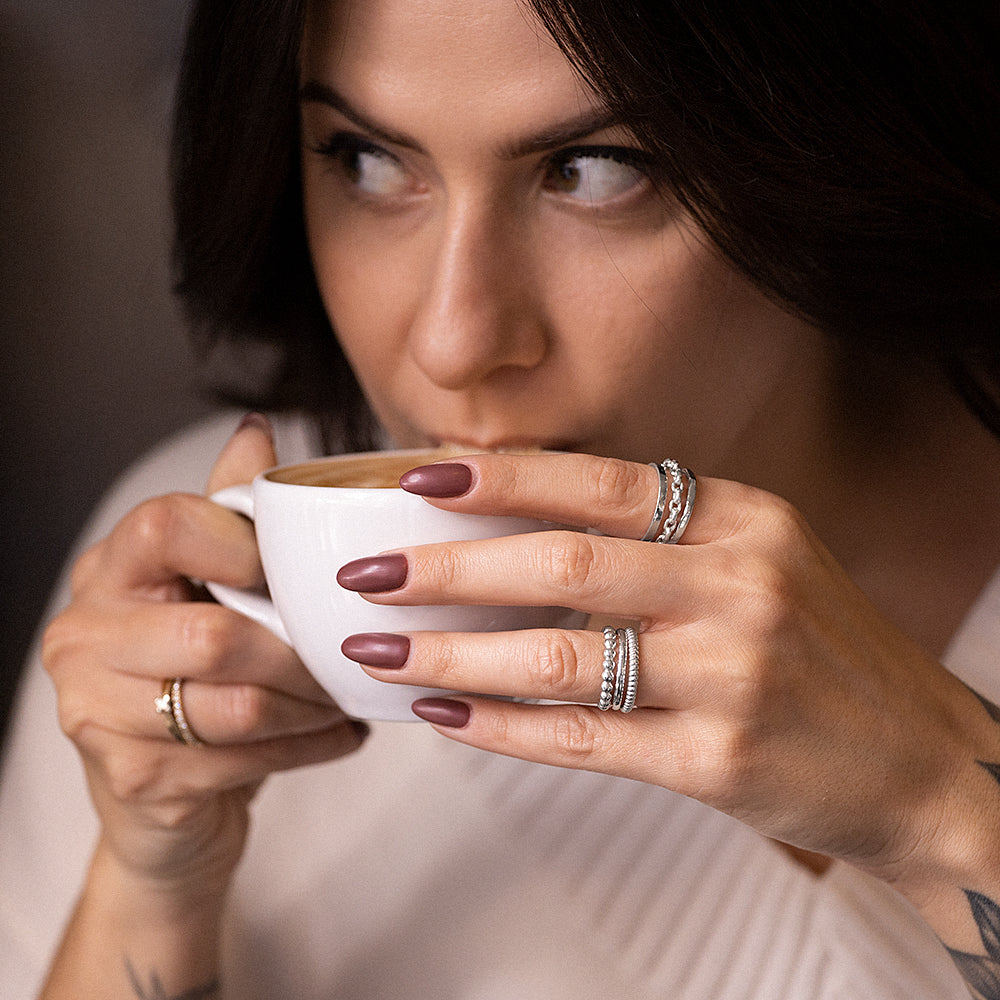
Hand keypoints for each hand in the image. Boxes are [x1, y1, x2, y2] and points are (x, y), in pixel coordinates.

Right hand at [42, 416, 365, 896]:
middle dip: (301, 653)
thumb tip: (256, 430)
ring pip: (239, 706)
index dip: (248, 548)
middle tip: (352, 654)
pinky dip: (312, 747)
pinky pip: (247, 761)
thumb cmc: (192, 669)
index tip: (303, 575)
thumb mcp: (206, 581)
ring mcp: (95, 713)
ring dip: (315, 704)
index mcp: (108, 571)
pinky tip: (340, 733)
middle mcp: (84, 636)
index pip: (167, 527)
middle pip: (214, 636)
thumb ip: (228, 511)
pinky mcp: (132, 778)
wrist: (159, 789)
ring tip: (350, 693)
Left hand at [339, 451, 995, 886]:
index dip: (501, 477)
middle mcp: (737, 584)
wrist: (923, 759)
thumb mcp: (761, 560)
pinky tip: (444, 715)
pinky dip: (501, 727)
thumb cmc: (822, 651)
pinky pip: (582, 738)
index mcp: (743, 519)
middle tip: (368, 572)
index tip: (419, 475)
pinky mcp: (717, 760)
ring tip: (379, 649)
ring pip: (559, 654)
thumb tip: (523, 521)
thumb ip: (661, 537)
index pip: (600, 483)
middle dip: (449, 565)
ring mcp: (729, 674)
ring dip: (453, 651)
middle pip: (564, 562)